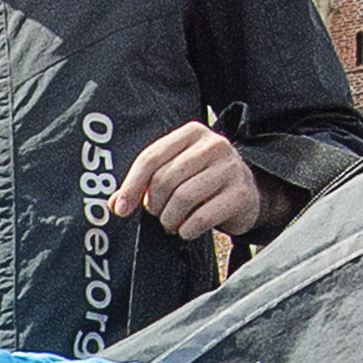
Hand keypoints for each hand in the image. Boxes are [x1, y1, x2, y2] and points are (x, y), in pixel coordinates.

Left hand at [105, 118, 272, 243]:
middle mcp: (213, 145)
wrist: (248, 193)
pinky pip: (201, 217)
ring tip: (172, 223)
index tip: (121, 209)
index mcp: (192, 133)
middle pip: (164, 179)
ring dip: (169, 219)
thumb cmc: (203, 182)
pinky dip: (187, 229)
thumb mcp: (176, 172)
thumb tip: (115, 203)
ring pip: (182, 198)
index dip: (131, 186)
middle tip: (158, 214)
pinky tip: (187, 230)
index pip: (151, 158)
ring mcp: (230, 168)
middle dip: (154, 205)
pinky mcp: (240, 194)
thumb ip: (146, 182)